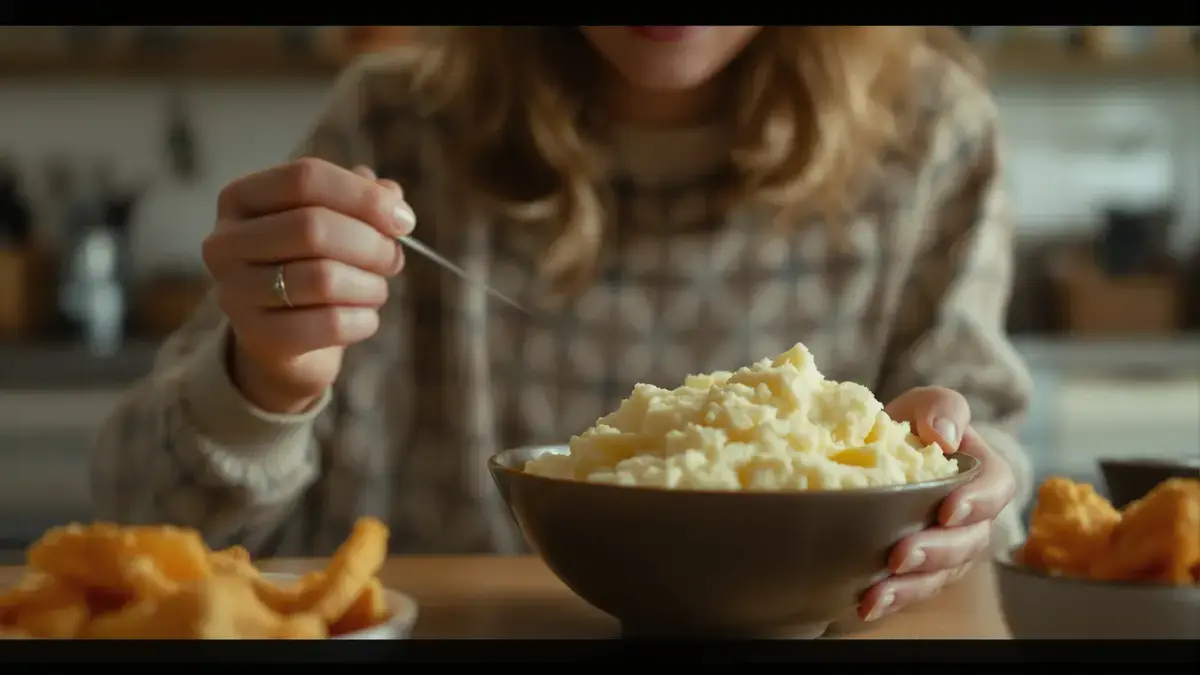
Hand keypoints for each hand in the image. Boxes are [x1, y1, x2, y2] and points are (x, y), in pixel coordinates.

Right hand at [202, 158, 415, 413]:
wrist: (281, 337)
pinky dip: (363, 320)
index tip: (404, 220)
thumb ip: (361, 199)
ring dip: (370, 285)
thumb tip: (391, 196)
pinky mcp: (257, 337)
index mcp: (240, 197)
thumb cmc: (309, 264)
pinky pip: (329, 324)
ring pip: (323, 278)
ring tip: (377, 289)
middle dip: (371, 244)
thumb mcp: (331, 221)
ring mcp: (234, 292)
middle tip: (394, 259)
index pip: (305, 178)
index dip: (363, 196)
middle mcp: (225, 242)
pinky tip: (366, 318)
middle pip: (313, 227)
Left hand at [857, 386, 1015, 621]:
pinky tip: (867, 604)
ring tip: (879, 592)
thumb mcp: (921, 405)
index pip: (996, 489)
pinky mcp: (920, 572)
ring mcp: (947, 550)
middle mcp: (970, 519)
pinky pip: (914, 590)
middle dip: (937, 552)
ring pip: (941, 575)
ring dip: (912, 586)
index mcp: (980, 475)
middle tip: (901, 555)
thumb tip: (944, 436)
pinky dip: (892, 599)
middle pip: (969, 542)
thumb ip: (940, 408)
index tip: (947, 510)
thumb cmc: (904, 428)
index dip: (977, 502)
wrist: (864, 456)